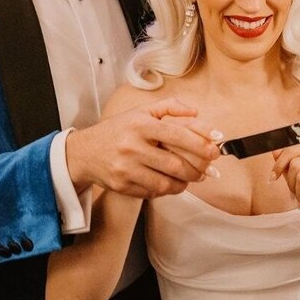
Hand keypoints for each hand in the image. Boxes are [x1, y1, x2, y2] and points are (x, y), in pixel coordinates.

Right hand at [66, 98, 220, 197]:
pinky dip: (167, 190)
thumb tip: (196, 110)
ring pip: (166, 183)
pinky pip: (153, 192)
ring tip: (191, 177)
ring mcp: (125, 168)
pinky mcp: (121, 186)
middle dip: (197, 169)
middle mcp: (132, 146)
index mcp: (140, 125)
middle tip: (209, 170)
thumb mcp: (141, 111)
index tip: (216, 148)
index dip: (200, 143)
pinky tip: (171, 183)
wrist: (84, 152)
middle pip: (175, 164)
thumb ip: (169, 106)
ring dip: (184, 183)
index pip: (176, 134)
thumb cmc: (119, 130)